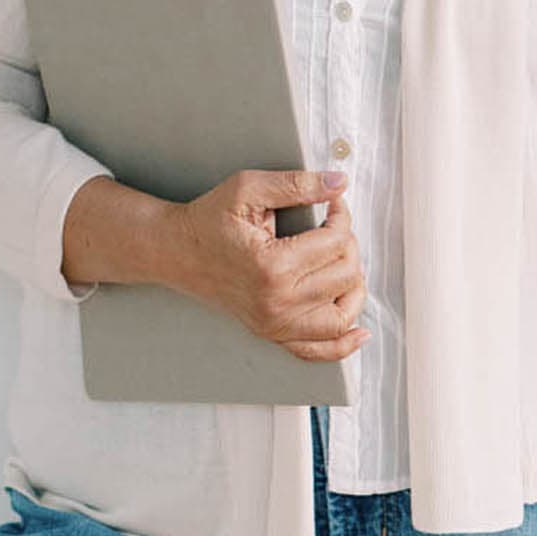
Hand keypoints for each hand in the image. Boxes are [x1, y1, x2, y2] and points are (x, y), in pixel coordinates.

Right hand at [159, 168, 369, 360]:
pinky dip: (343, 344)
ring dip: (353, 288)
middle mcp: (277, 303)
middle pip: (346, 276)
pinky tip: (359, 331)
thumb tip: (338, 183)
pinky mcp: (273, 333)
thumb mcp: (248, 189)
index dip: (341, 216)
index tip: (333, 204)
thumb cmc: (209, 220)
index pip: (336, 241)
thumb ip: (296, 184)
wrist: (177, 252)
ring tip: (343, 263)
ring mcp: (276, 324)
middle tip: (333, 229)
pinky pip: (319, 351)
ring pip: (342, 316)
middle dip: (348, 246)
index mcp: (272, 266)